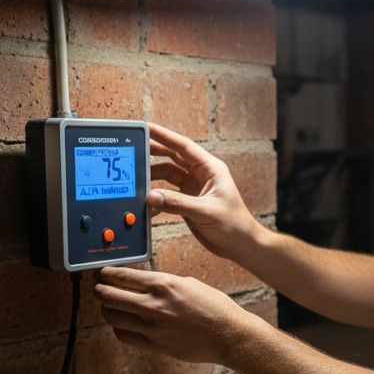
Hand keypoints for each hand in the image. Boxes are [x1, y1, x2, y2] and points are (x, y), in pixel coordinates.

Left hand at [93, 266, 252, 365]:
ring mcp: (152, 327)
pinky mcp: (154, 344)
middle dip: (99, 290)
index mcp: (163, 284)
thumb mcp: (188, 283)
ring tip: (110, 306)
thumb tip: (142, 283)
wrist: (229, 335)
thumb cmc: (215, 307)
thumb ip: (163, 282)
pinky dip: (119, 327)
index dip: (105, 273)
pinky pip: (124, 335)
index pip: (121, 276)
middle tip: (99, 288)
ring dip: (107, 309)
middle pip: (108, 295)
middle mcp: (154, 304)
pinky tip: (123, 323)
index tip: (101, 273)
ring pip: (112, 316)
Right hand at [147, 122, 258, 261]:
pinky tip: (146, 201)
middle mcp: (201, 175)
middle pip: (172, 157)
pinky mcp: (187, 201)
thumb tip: (153, 196)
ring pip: (167, 174)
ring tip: (135, 176)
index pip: (184, 146)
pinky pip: (166, 193)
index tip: (146, 127)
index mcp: (210, 169)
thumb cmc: (234, 224)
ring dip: (152, 175)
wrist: (239, 245)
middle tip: (133, 147)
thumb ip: (179, 203)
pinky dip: (156, 196)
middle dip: (153, 152)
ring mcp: (193, 188)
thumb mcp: (206, 211)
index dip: (164, 136)